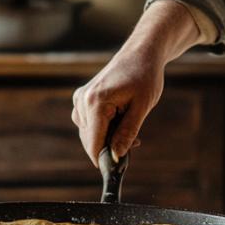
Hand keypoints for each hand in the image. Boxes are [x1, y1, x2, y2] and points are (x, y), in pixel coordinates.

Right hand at [71, 0, 202, 166]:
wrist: (141, 53)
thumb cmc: (145, 77)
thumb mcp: (142, 107)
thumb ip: (127, 133)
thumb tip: (117, 157)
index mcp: (96, 103)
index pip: (93, 143)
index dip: (105, 160)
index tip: (118, 170)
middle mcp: (82, 101)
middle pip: (89, 140)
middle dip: (109, 148)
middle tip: (134, 143)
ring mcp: (80, 98)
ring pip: (88, 133)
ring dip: (106, 138)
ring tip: (129, 127)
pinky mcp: (82, 98)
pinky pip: (88, 123)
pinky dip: (102, 128)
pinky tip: (119, 120)